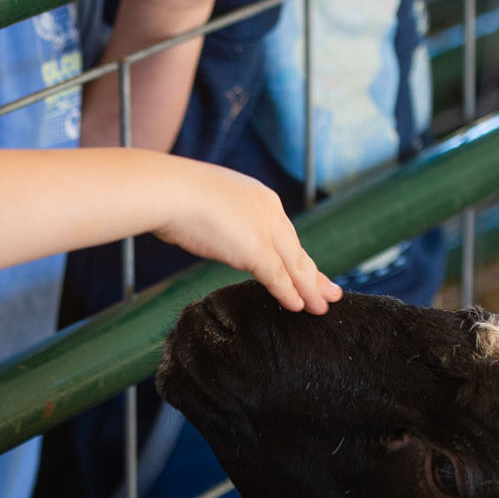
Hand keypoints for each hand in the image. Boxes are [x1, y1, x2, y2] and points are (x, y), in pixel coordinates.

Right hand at [152, 160, 340, 313]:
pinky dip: (290, 294)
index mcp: (259, 197)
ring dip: (311, 289)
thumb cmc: (174, 193)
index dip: (296, 255)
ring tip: (323, 307)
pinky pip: (279, 277)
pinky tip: (300, 307)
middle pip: (297, 250)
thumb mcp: (208, 200)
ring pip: (295, 266)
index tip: (306, 269)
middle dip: (314, 274)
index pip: (284, 233)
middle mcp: (269, 211)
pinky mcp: (256, 249)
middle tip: (331, 292)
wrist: (168, 190)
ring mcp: (265, 230)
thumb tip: (213, 228)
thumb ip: (220, 215)